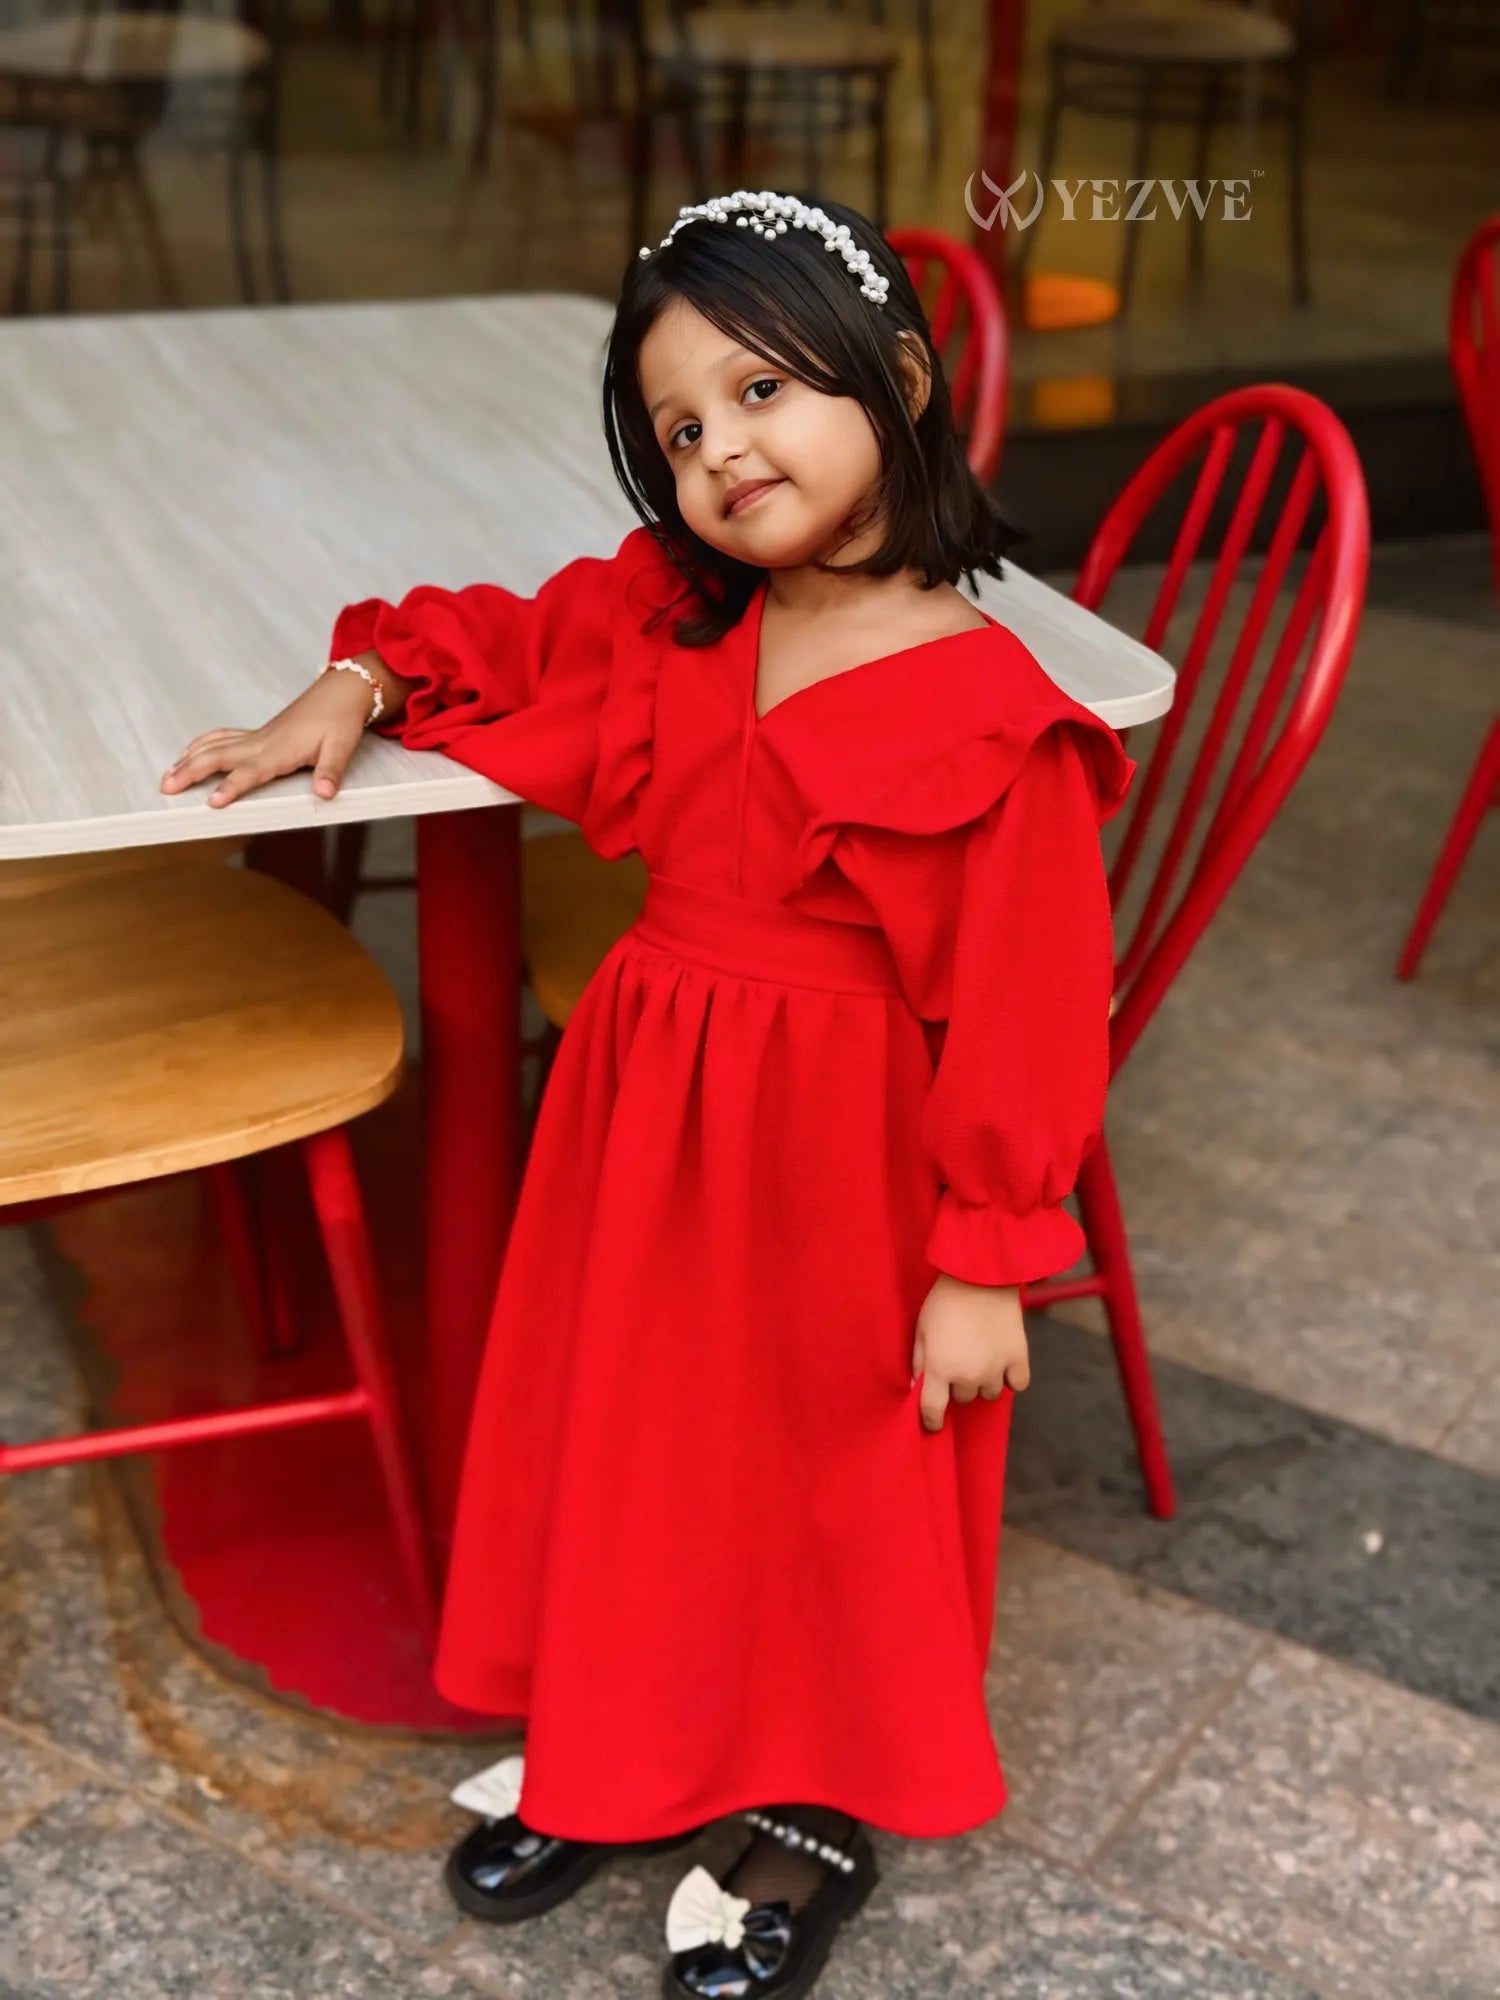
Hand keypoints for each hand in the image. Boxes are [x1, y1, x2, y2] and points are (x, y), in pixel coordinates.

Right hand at [160, 655, 392, 807]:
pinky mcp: (259, 733)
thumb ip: (331, 771)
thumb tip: (325, 793)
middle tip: (166, 788)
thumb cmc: (340, 720)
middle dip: (190, 772)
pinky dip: (202, 744)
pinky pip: (222, 738)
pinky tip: (189, 753)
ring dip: (189, 759)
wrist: (341, 692)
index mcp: (280, 750)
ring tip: (167, 775)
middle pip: (218, 756)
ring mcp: (258, 736)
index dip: (230, 787)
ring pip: (215, 746)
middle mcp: (263, 742)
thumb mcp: (342, 748)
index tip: (211, 802)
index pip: (249, 772)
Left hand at [911, 1274, 1028, 1433]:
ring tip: (980, 1356)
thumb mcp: (921, 1329)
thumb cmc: (944, 1300)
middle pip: (962, 1398)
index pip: (933, 1411)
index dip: (931, 1421)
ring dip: (983, 1380)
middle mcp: (968, 1375)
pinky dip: (1011, 1377)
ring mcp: (996, 1369)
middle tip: (957, 1359)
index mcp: (940, 1369)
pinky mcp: (1019, 1358)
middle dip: (957, 1384)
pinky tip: (1003, 1362)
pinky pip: (1017, 1384)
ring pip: (988, 1393)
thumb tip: (917, 1388)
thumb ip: (919, 1362)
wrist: (981, 1276)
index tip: (933, 1422)